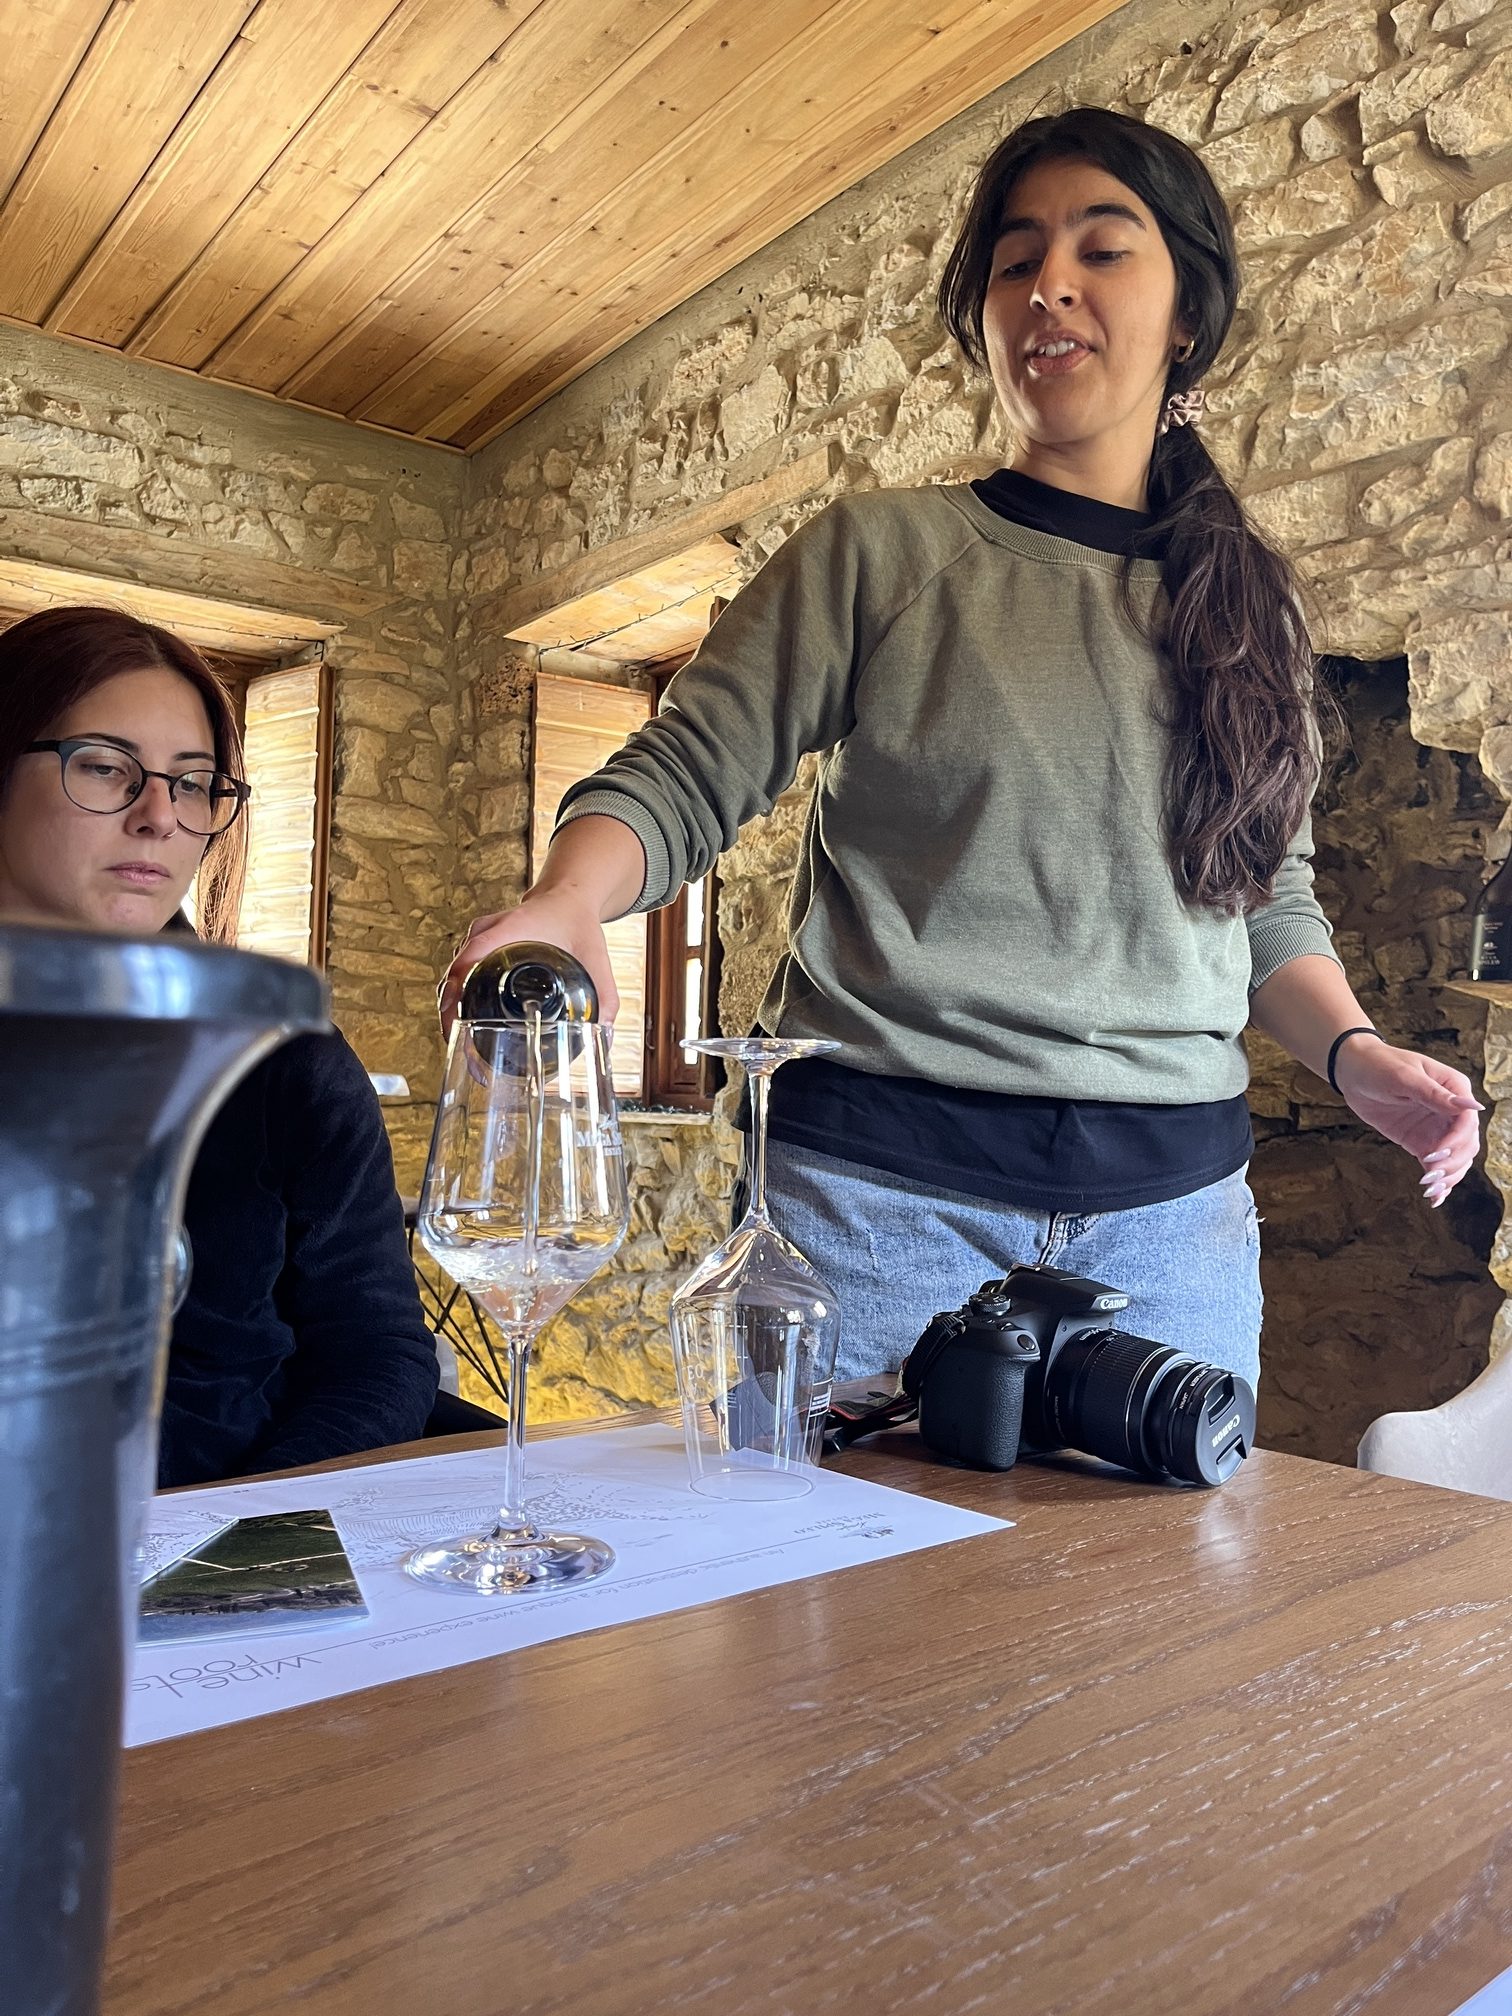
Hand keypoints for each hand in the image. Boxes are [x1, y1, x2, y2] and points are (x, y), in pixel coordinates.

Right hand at [438, 893, 618, 1033]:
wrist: (568, 898)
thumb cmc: (577, 924)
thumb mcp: (595, 958)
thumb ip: (605, 996)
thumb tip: (604, 1035)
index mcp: (509, 929)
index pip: (470, 958)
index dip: (457, 992)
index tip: (455, 1022)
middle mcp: (486, 933)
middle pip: (455, 974)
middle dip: (452, 1015)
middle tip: (464, 1050)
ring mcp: (478, 940)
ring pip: (453, 977)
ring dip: (453, 1011)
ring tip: (464, 1047)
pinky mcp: (478, 949)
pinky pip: (460, 975)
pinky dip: (460, 1001)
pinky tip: (468, 1027)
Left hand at [1332, 1035, 1483, 1206]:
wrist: (1353, 1071)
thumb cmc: (1379, 1065)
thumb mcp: (1405, 1077)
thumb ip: (1434, 1095)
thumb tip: (1471, 1105)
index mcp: (1454, 1088)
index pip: (1467, 1121)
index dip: (1456, 1140)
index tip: (1436, 1152)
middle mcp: (1450, 1110)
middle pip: (1467, 1143)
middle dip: (1453, 1162)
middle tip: (1431, 1174)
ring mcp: (1437, 1127)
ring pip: (1456, 1158)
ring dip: (1448, 1176)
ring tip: (1431, 1189)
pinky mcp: (1420, 1141)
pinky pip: (1435, 1164)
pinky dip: (1438, 1182)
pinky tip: (1435, 1198)